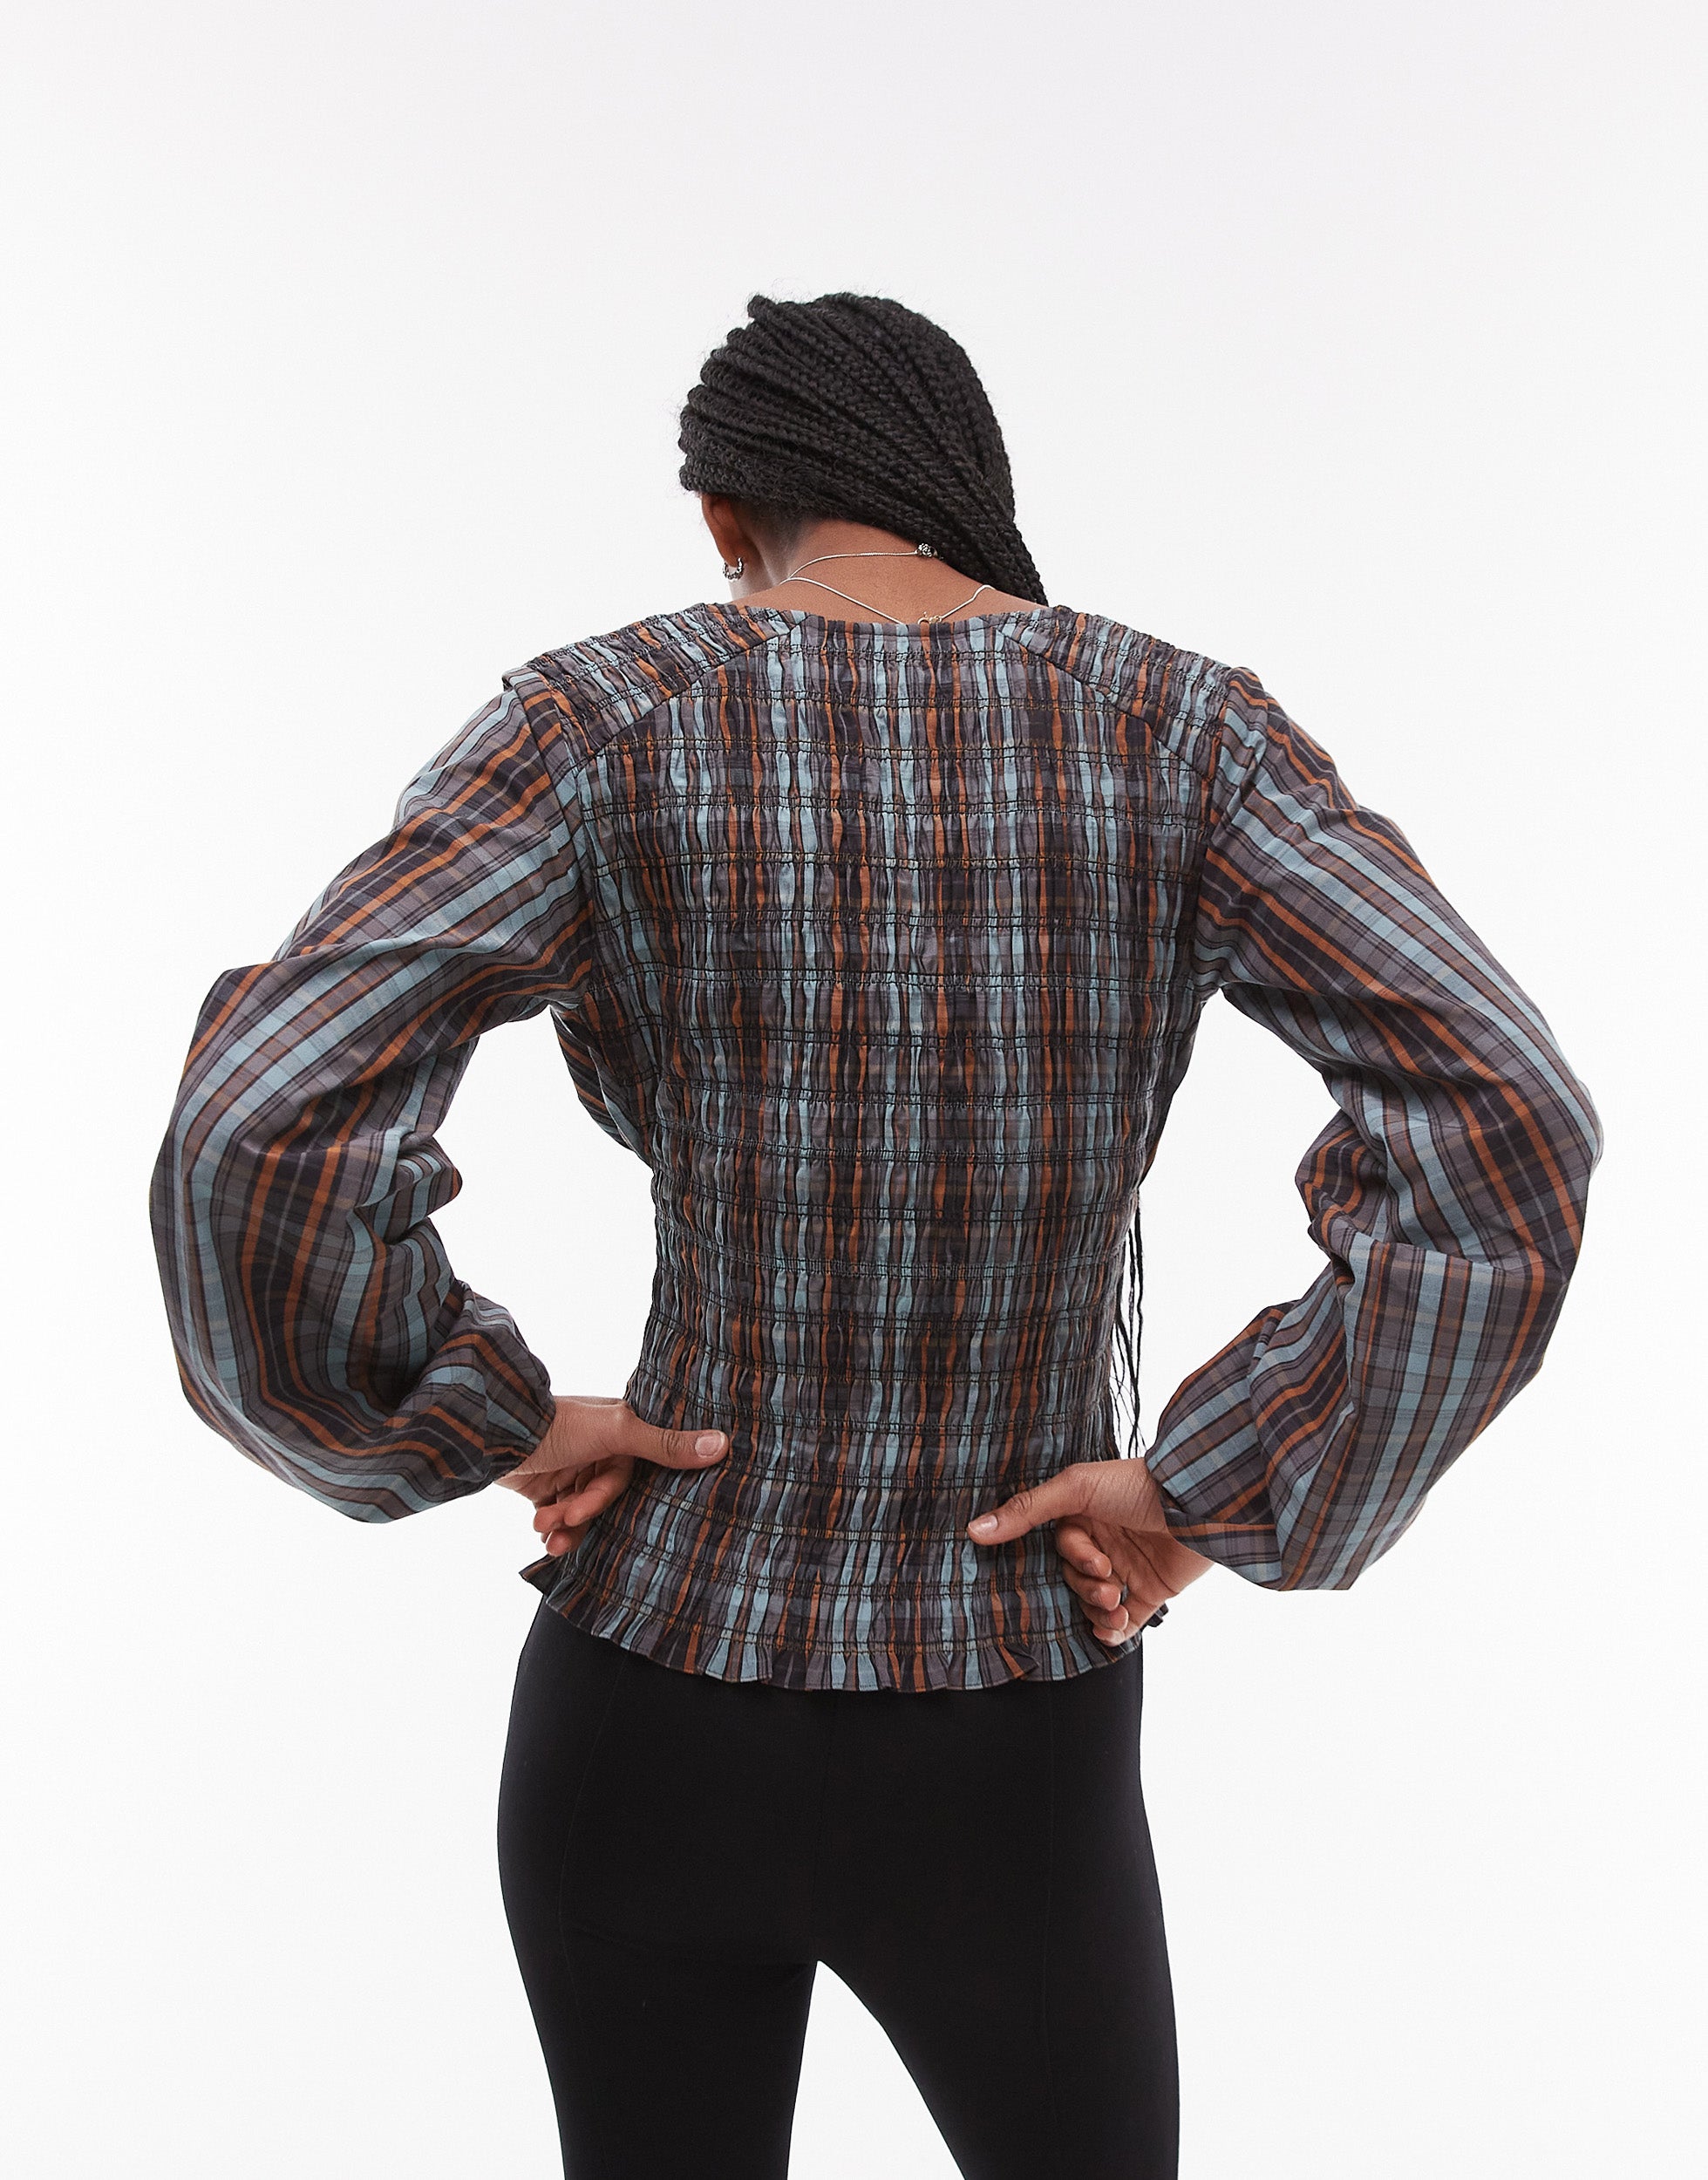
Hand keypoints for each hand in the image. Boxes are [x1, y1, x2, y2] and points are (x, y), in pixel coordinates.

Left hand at [498, 1396, 727, 1560]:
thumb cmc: (555, 1425)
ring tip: (549, 1532)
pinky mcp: (545, 1488)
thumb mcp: (616, 1431)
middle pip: (607, 1496)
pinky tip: (541, 1534)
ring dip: (566, 1526)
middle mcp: (596, 1449)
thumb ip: (664, 1444)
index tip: (606, 1507)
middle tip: (570, 1518)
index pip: (635, 1470)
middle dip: (586, 1513)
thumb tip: (723, 1444)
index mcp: (617, 1429)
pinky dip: (552, 1530)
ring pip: (582, 1510)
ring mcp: (569, 1469)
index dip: (617, 1492)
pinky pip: (559, 1519)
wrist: (492, 1435)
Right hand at [966, 1457, 1213, 1645]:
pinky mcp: (1150, 1594)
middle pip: (1074, 1579)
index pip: (1060, 1549)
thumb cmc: (1138, 1487)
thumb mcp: (1076, 1489)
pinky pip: (1122, 1624)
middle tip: (1108, 1582)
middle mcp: (1103, 1544)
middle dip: (1087, 1586)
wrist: (1202, 1507)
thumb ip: (1027, 1510)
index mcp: (1085, 1517)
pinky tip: (1116, 1626)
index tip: (1093, 1558)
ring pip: (1094, 1604)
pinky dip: (1114, 1631)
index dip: (1073, 1559)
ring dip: (1100, 1610)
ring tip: (1117, 1604)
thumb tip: (974, 1529)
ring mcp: (1127, 1570)